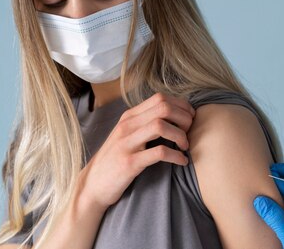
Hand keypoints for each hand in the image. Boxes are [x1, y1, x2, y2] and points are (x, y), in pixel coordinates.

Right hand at [78, 92, 194, 208]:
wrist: (92, 186)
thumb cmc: (116, 160)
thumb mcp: (127, 136)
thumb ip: (145, 124)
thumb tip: (175, 116)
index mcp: (129, 117)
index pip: (160, 98)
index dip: (181, 106)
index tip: (190, 119)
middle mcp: (127, 126)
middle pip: (163, 108)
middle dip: (184, 118)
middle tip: (190, 132)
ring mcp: (126, 143)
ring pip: (160, 126)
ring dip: (180, 135)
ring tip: (185, 146)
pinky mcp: (129, 163)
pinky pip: (159, 153)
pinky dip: (176, 156)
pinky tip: (181, 161)